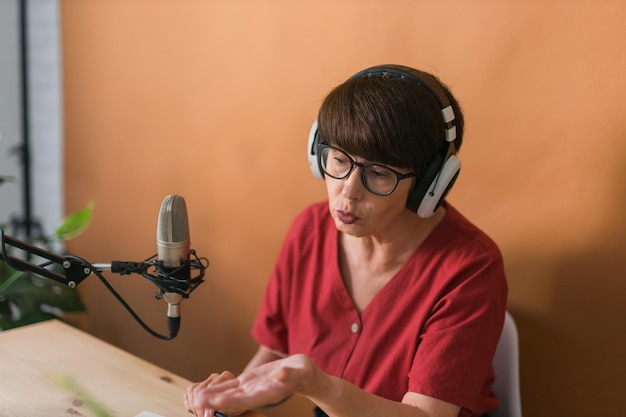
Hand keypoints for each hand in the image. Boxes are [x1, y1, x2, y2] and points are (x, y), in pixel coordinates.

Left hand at [186, 354, 316, 415]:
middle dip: (215, 402)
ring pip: (229, 393)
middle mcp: (257, 394)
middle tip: (197, 403)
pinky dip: (219, 387)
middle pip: (233, 400)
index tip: (216, 403)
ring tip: (196, 397)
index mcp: (269, 392)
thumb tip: (280, 374)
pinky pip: (231, 385)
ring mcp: (251, 389)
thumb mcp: (300, 370)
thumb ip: (289, 374)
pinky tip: (207, 388)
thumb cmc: (304, 372)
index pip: (247, 399)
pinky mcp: (249, 382)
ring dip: (213, 396)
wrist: (303, 374)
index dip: (231, 402)